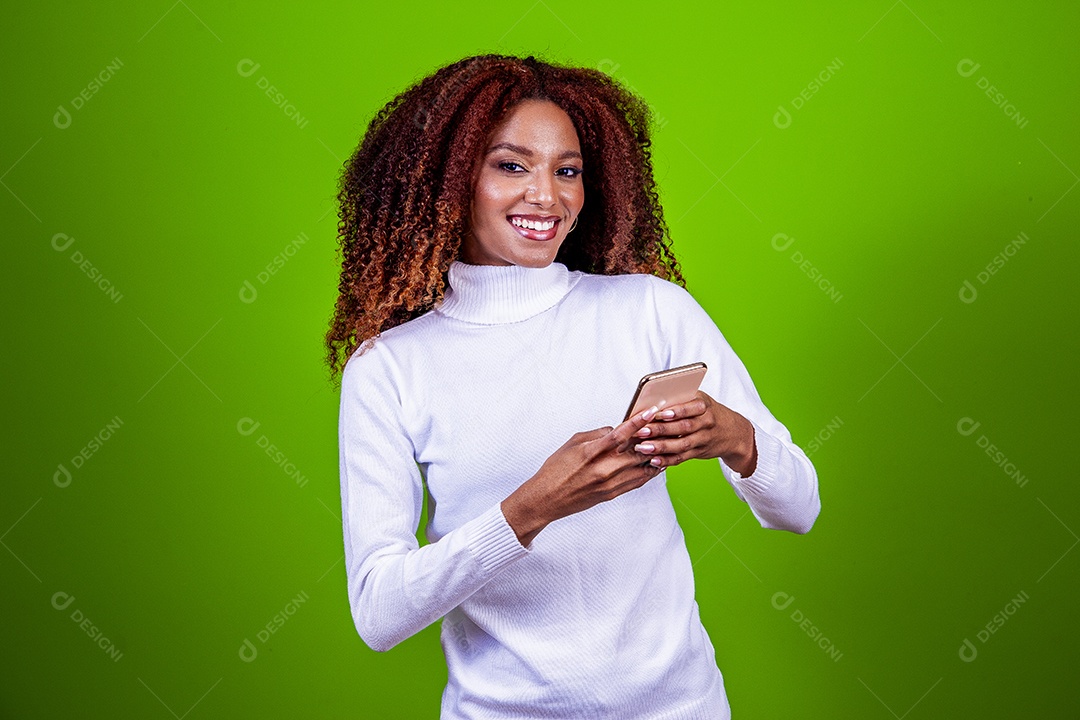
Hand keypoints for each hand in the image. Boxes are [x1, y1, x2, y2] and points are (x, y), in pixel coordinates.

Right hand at [501, 406, 665, 546]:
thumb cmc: (556, 469)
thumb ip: (596, 434)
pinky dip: (649, 472)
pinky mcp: (612, 494)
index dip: (638, 421)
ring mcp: (610, 483)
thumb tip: (615, 430)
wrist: (547, 498)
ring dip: (654, 455)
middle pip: (637, 451)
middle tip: (662, 426)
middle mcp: (604, 468)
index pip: (621, 434)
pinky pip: (637, 482)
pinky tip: (656, 464)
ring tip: (665, 444)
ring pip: (642, 468)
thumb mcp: (572, 443)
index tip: (651, 411)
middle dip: (651, 438)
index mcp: (592, 452)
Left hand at [631, 391, 756, 475]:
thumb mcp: (700, 400)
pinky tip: (654, 461)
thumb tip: (652, 401)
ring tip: (643, 447)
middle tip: (641, 431)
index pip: (689, 407)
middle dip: (660, 429)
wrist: (733, 432)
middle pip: (682, 427)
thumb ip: (680, 401)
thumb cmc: (708, 412)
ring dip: (661, 447)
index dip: (674, 411)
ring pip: (681, 444)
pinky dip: (667, 460)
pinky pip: (682, 457)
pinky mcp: (698, 452)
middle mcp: (706, 422)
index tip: (656, 412)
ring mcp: (703, 439)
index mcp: (704, 405)